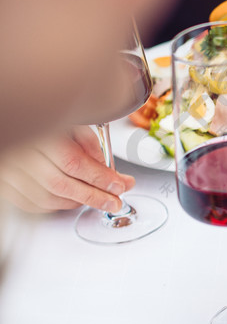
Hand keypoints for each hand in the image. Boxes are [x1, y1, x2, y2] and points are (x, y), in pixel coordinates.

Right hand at [0, 127, 133, 212]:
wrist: (16, 117)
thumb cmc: (47, 119)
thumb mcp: (71, 121)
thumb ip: (89, 143)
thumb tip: (107, 169)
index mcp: (39, 133)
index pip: (73, 162)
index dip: (99, 177)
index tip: (119, 185)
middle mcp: (20, 153)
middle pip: (59, 184)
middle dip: (92, 196)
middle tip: (113, 201)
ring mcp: (10, 170)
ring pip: (45, 198)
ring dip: (75, 202)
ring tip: (96, 199)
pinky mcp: (5, 183)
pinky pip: (30, 204)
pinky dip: (55, 206)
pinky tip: (71, 200)